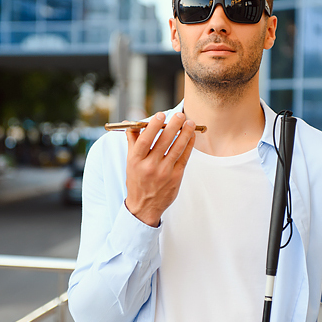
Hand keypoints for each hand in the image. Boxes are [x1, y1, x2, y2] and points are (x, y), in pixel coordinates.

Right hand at [125, 112, 195, 226]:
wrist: (144, 206)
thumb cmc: (137, 180)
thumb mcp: (130, 162)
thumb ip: (133, 141)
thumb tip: (131, 122)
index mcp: (135, 161)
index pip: (145, 140)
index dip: (153, 126)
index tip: (160, 115)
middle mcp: (149, 166)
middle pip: (163, 142)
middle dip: (173, 126)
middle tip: (180, 115)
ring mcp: (164, 173)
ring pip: (177, 149)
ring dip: (185, 134)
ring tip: (190, 123)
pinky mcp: (175, 177)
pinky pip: (184, 158)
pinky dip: (189, 145)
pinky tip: (191, 136)